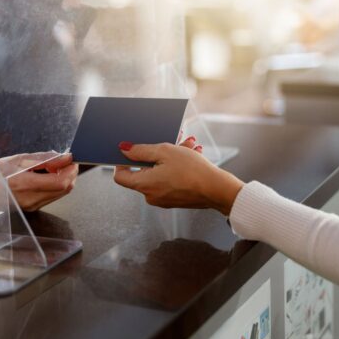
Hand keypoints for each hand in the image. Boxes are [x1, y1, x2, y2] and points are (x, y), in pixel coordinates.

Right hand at [3, 153, 78, 211]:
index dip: (71, 170)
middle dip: (70, 174)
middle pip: (65, 189)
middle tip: (64, 162)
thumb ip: (43, 159)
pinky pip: (52, 196)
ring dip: (63, 179)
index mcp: (25, 184)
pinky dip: (55, 185)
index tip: (71, 160)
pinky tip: (46, 176)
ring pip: (60, 193)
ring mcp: (32, 206)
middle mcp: (31, 199)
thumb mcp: (16, 160)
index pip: (61, 182)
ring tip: (53, 167)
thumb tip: (65, 157)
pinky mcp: (32, 208)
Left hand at [113, 137, 243, 215]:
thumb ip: (141, 150)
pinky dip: (178, 167)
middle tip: (172, 140)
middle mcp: (151, 195)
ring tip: (188, 144)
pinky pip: (171, 179)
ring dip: (173, 156)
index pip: (120, 176)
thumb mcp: (165, 152)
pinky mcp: (176, 199)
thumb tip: (124, 150)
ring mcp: (164, 199)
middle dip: (158, 152)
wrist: (217, 189)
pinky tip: (193, 154)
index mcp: (144, 185)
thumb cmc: (192, 171)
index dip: (123, 161)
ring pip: (161, 172)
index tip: (133, 150)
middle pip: (146, 170)